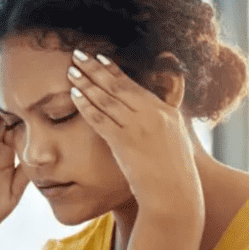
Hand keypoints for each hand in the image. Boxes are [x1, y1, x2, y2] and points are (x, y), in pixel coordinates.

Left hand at [66, 49, 201, 214]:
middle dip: (95, 68)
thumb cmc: (175, 175)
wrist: (175, 196)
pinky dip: (86, 105)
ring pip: (107, 99)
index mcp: (166, 112)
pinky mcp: (125, 142)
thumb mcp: (177, 142)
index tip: (99, 58)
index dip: (114, 70)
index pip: (135, 85)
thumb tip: (159, 114)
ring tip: (71, 71)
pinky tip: (74, 95)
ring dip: (86, 83)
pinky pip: (101, 119)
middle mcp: (153, 115)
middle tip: (78, 54)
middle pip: (118, 86)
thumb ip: (165, 123)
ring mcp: (139, 127)